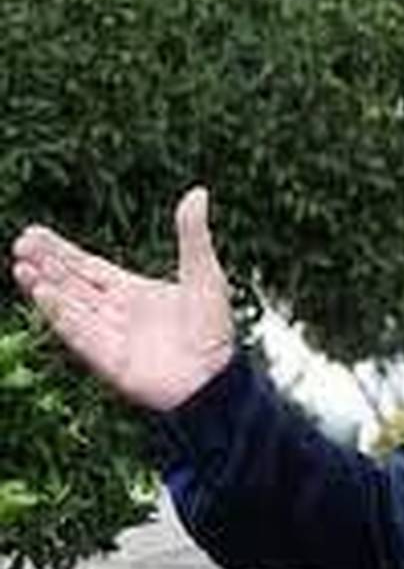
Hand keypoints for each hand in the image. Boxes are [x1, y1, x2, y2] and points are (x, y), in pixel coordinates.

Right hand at [9, 187, 233, 410]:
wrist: (218, 377)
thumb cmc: (215, 328)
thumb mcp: (205, 273)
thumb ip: (193, 235)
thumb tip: (198, 191)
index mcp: (135, 292)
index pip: (89, 268)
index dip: (62, 252)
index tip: (34, 233)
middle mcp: (117, 313)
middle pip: (73, 284)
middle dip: (47, 265)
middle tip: (20, 243)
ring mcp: (110, 337)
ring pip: (71, 307)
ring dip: (47, 288)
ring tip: (22, 266)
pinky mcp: (109, 361)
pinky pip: (79, 334)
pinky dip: (61, 314)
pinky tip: (43, 294)